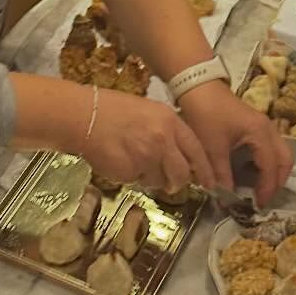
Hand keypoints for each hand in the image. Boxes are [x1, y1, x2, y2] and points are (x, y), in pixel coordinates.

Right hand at [84, 88, 222, 197]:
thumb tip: (181, 156)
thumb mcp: (149, 111)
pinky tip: (122, 161)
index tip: (210, 183)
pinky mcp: (131, 171)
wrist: (86, 115)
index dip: (204, 169)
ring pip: (160, 181)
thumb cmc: (114, 110)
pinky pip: (138, 182)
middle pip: (182, 173)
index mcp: (170, 121)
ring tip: (134, 161)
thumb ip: (168, 132)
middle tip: (171, 184)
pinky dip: (132, 177)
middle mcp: (163, 139)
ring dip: (151, 178)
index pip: (196, 150)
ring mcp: (147, 157)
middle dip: (177, 182)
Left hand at [178, 81, 292, 205]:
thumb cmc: (206, 114)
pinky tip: (252, 173)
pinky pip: (271, 148)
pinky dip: (267, 163)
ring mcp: (264, 126)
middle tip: (263, 199)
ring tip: (259, 190)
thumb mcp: (212, 147)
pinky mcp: (257, 125)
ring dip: (274, 172)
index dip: (267, 189)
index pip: (271, 167)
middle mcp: (269, 129)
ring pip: (280, 153)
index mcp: (260, 134)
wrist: (198, 86)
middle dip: (277, 182)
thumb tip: (225, 200)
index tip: (257, 206)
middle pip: (284, 160)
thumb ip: (221, 175)